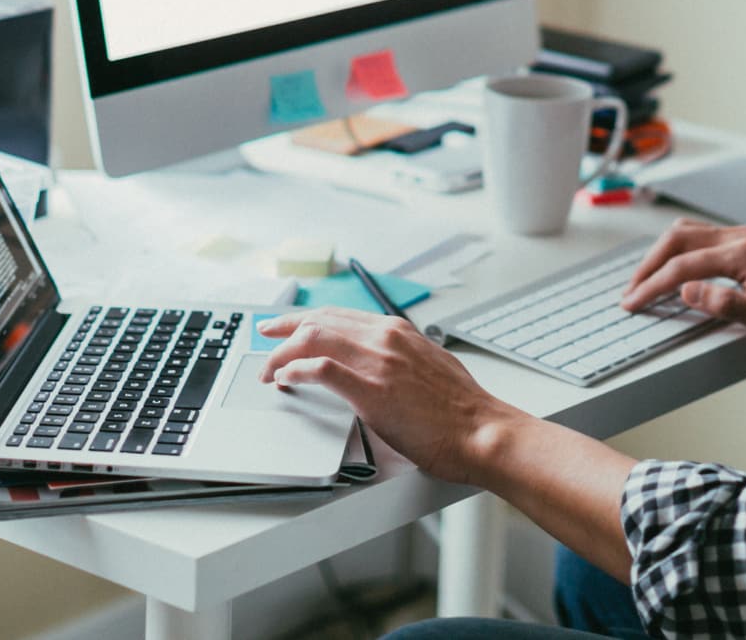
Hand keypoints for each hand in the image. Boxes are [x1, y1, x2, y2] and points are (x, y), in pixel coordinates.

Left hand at [255, 308, 518, 483]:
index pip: (339, 314)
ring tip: (269, 370)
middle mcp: (385, 337)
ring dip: (282, 354)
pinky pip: (320, 369)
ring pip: (313, 338)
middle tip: (264, 338)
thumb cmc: (461, 410)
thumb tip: (379, 367)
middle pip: (319, 320)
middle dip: (283, 328)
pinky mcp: (371, 389)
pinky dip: (295, 371)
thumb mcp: (430, 366)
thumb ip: (401, 358)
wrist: (481, 431)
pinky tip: (287, 381)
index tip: (287, 325)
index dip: (306, 318)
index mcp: (398, 331)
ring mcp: (377, 361)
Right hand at [620, 219, 745, 354]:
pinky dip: (678, 251)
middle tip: (630, 291)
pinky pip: (700, 238)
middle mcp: (741, 238)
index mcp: (743, 254)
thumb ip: (725, 304)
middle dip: (649, 265)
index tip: (633, 302)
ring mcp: (743, 238)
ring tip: (644, 279)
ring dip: (661, 254)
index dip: (653, 284)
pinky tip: (672, 267)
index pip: (683, 265)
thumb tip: (687, 290)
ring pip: (687, 233)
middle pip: (678, 239)